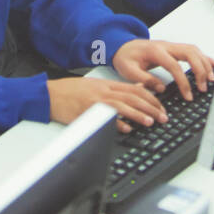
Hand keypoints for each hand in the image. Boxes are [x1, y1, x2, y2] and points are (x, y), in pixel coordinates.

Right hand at [47, 76, 166, 133]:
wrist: (50, 95)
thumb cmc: (72, 91)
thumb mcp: (97, 85)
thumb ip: (117, 88)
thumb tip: (138, 88)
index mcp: (108, 84)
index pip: (136, 89)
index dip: (151, 98)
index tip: (162, 107)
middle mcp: (104, 91)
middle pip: (133, 97)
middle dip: (151, 107)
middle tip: (163, 117)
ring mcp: (96, 101)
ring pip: (123, 105)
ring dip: (138, 114)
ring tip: (150, 122)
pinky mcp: (87, 112)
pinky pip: (105, 117)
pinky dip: (117, 123)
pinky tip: (127, 128)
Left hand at [113, 39, 213, 102]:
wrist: (122, 46)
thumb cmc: (126, 57)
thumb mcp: (128, 71)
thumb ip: (144, 79)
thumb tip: (161, 89)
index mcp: (155, 51)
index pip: (174, 65)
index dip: (183, 81)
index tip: (188, 95)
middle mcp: (166, 46)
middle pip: (190, 53)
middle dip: (200, 70)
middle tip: (202, 87)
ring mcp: (172, 46)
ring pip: (194, 50)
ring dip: (205, 64)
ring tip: (211, 80)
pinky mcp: (175, 49)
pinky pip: (194, 51)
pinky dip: (205, 58)